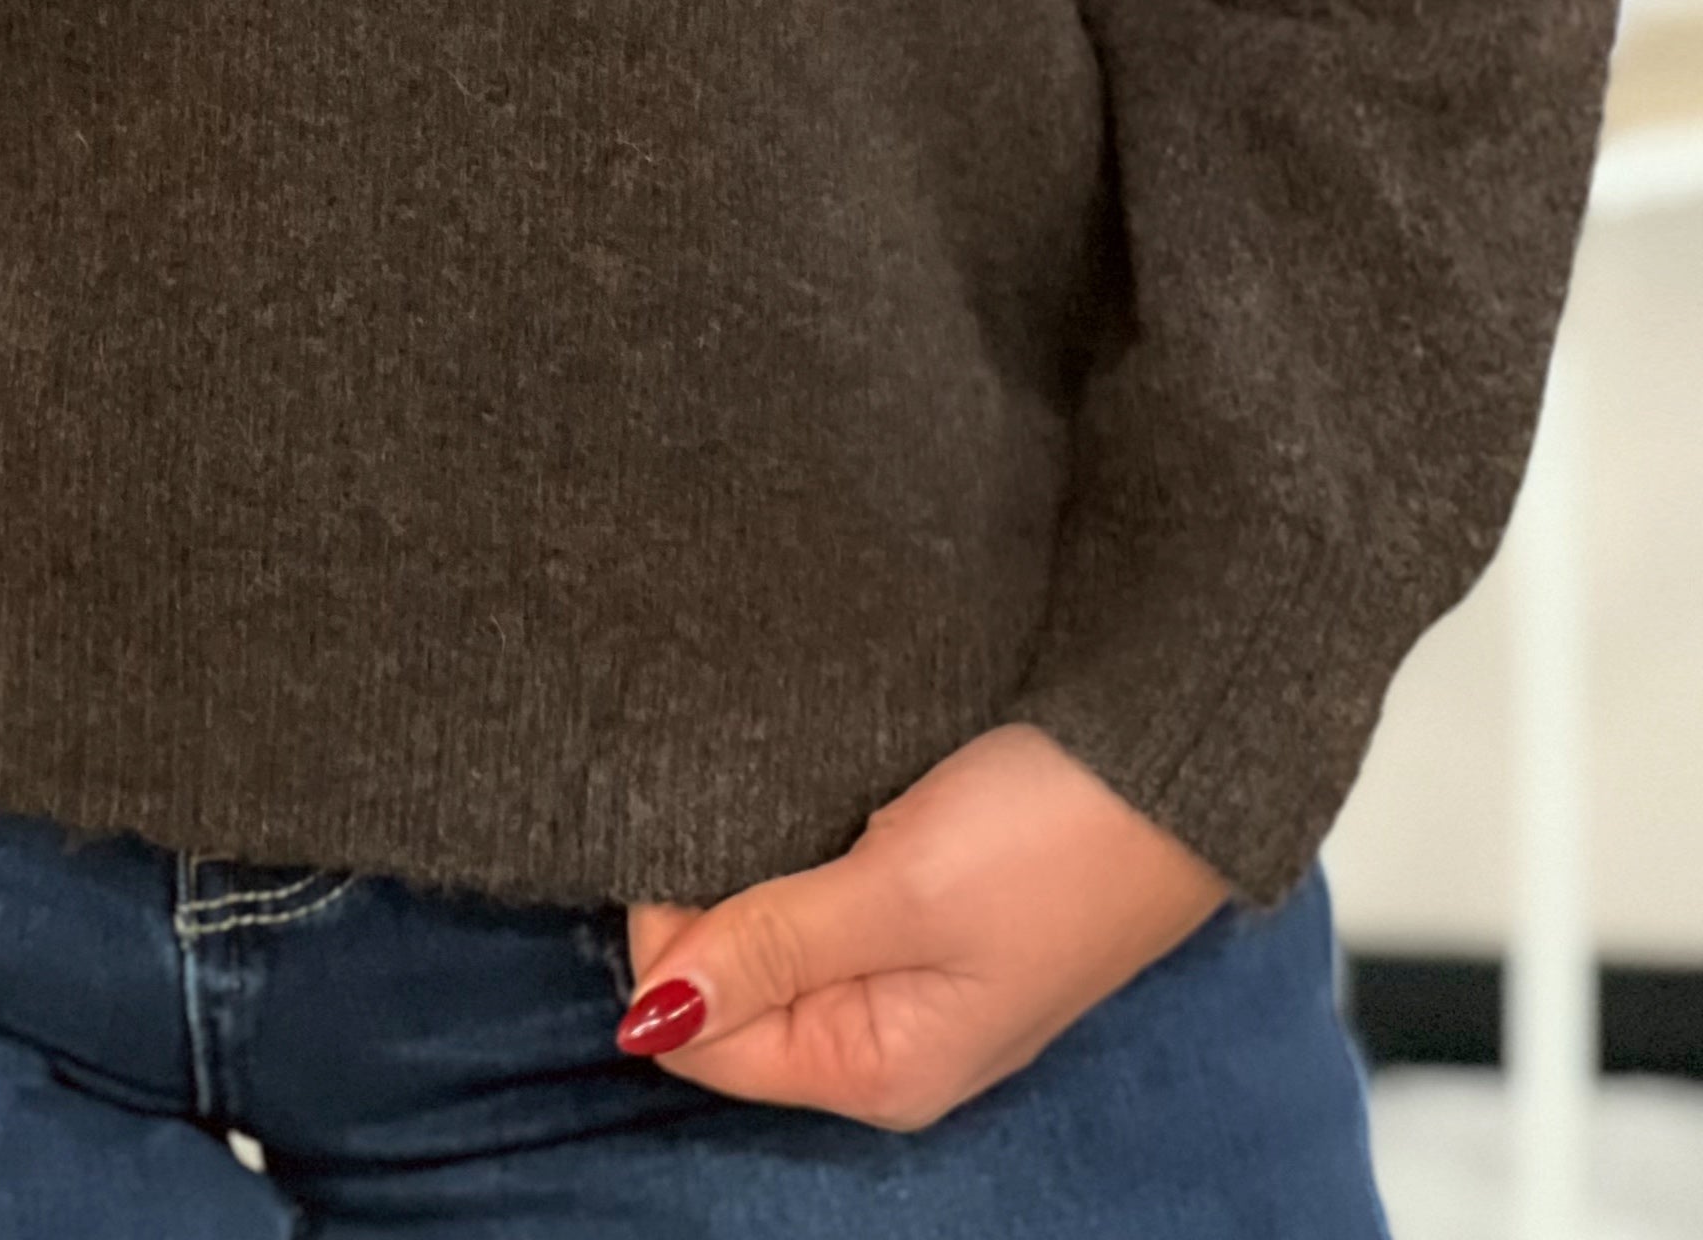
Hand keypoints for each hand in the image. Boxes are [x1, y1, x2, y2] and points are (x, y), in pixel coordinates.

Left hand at [613, 723, 1231, 1130]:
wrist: (1176, 757)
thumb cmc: (1059, 837)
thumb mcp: (899, 895)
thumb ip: (773, 947)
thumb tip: (649, 1016)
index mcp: (879, 1069)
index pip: (703, 1039)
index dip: (670, 942)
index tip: (682, 843)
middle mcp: (888, 1036)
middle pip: (733, 991)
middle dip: (711, 908)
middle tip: (725, 807)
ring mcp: (912, 970)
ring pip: (773, 934)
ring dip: (755, 871)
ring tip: (770, 796)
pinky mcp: (931, 903)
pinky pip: (823, 894)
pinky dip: (799, 850)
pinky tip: (808, 799)